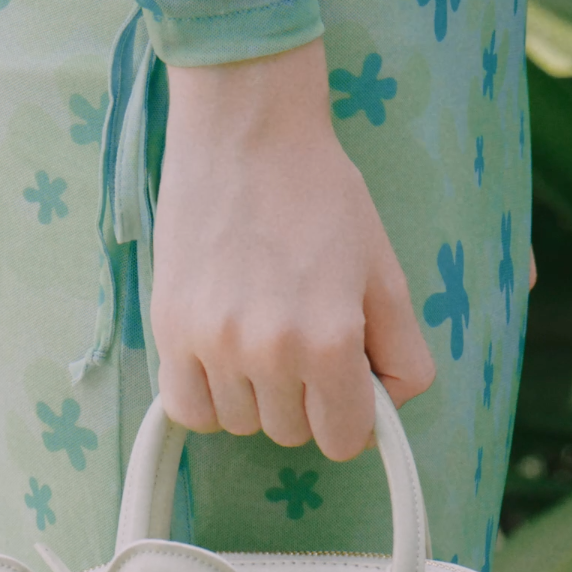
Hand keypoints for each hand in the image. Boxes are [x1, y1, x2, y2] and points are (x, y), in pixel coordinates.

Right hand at [153, 39, 434, 461]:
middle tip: (303, 342)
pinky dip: (208, 399)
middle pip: (291, 433)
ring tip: (259, 336)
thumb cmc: (321, 196)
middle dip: (305, 402)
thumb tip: (387, 410)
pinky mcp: (169, 330)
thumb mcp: (384, 273)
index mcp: (331, 341)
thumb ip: (402, 354)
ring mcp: (212, 344)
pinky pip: (189, 410)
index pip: (343, 439)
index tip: (345, 385)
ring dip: (256, 397)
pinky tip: (221, 359)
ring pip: (241, 424)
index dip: (352, 417)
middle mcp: (269, 352)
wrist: (246, 132)